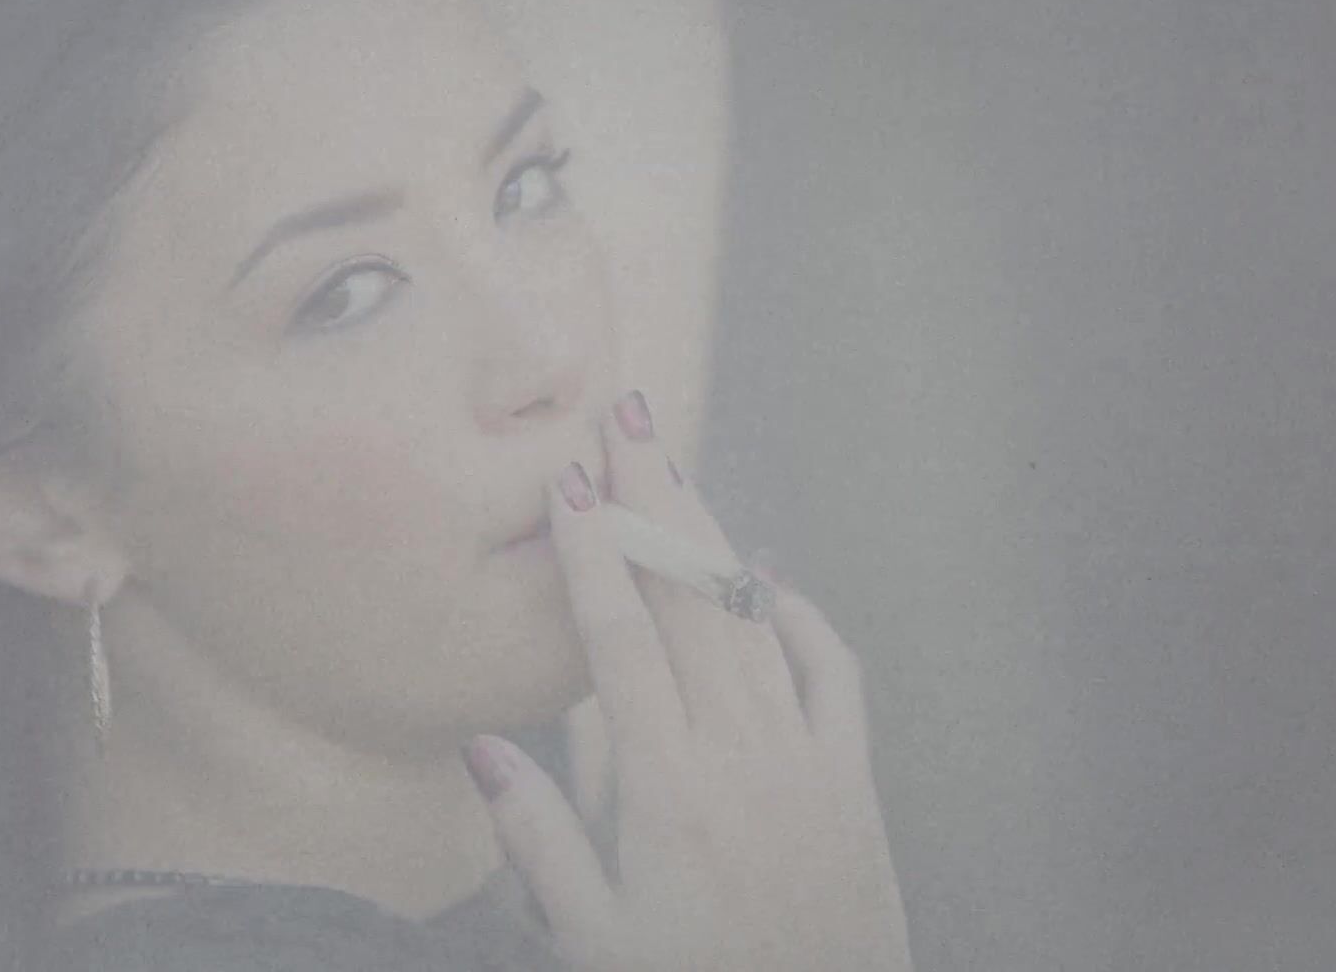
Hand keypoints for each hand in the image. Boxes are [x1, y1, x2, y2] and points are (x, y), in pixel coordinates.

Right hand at [462, 391, 914, 971]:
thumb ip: (537, 840)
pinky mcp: (852, 780)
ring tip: (675, 467)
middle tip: (627, 416)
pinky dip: (800, 615)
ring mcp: (806, 760)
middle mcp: (742, 754)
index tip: (572, 481)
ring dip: (712, 535)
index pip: (621, 641)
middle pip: (690, 600)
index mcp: (669, 790)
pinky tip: (770, 577)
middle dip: (654, 499)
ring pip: (753, 620)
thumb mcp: (593, 938)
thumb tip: (482, 746)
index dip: (594, 553)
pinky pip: (832, 673)